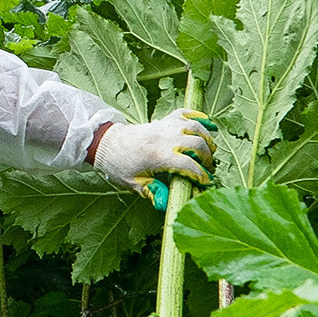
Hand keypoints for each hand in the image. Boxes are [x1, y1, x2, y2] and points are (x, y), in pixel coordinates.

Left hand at [90, 108, 217, 199]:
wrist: (107, 143)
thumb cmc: (119, 165)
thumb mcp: (133, 184)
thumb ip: (152, 192)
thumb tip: (165, 203)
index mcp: (157, 156)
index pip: (188, 164)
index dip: (200, 174)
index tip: (205, 182)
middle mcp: (164, 138)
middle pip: (197, 144)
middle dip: (207, 157)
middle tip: (207, 168)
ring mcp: (164, 126)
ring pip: (195, 127)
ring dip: (207, 138)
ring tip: (210, 150)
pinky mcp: (163, 120)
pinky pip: (185, 113)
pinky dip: (199, 117)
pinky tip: (208, 124)